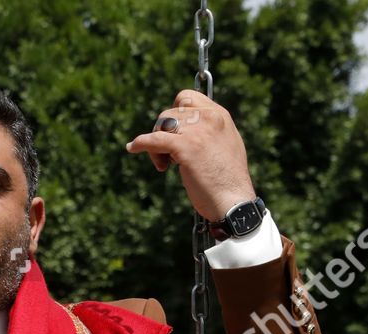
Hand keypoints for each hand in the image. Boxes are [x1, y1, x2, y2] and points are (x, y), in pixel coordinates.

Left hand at [125, 89, 255, 221]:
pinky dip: (140, 143)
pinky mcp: (185, 147)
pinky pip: (154, 139)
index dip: (173, 113)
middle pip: (170, 112)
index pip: (186, 98)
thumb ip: (209, 132)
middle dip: (163, 131)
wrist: (234, 202)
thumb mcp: (225, 146)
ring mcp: (198, 131)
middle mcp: (209, 118)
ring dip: (156, 143)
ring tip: (164, 164)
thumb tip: (187, 129)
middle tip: (167, 155)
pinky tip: (132, 147)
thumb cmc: (228, 183)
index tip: (172, 131)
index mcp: (220, 115)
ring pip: (161, 125)